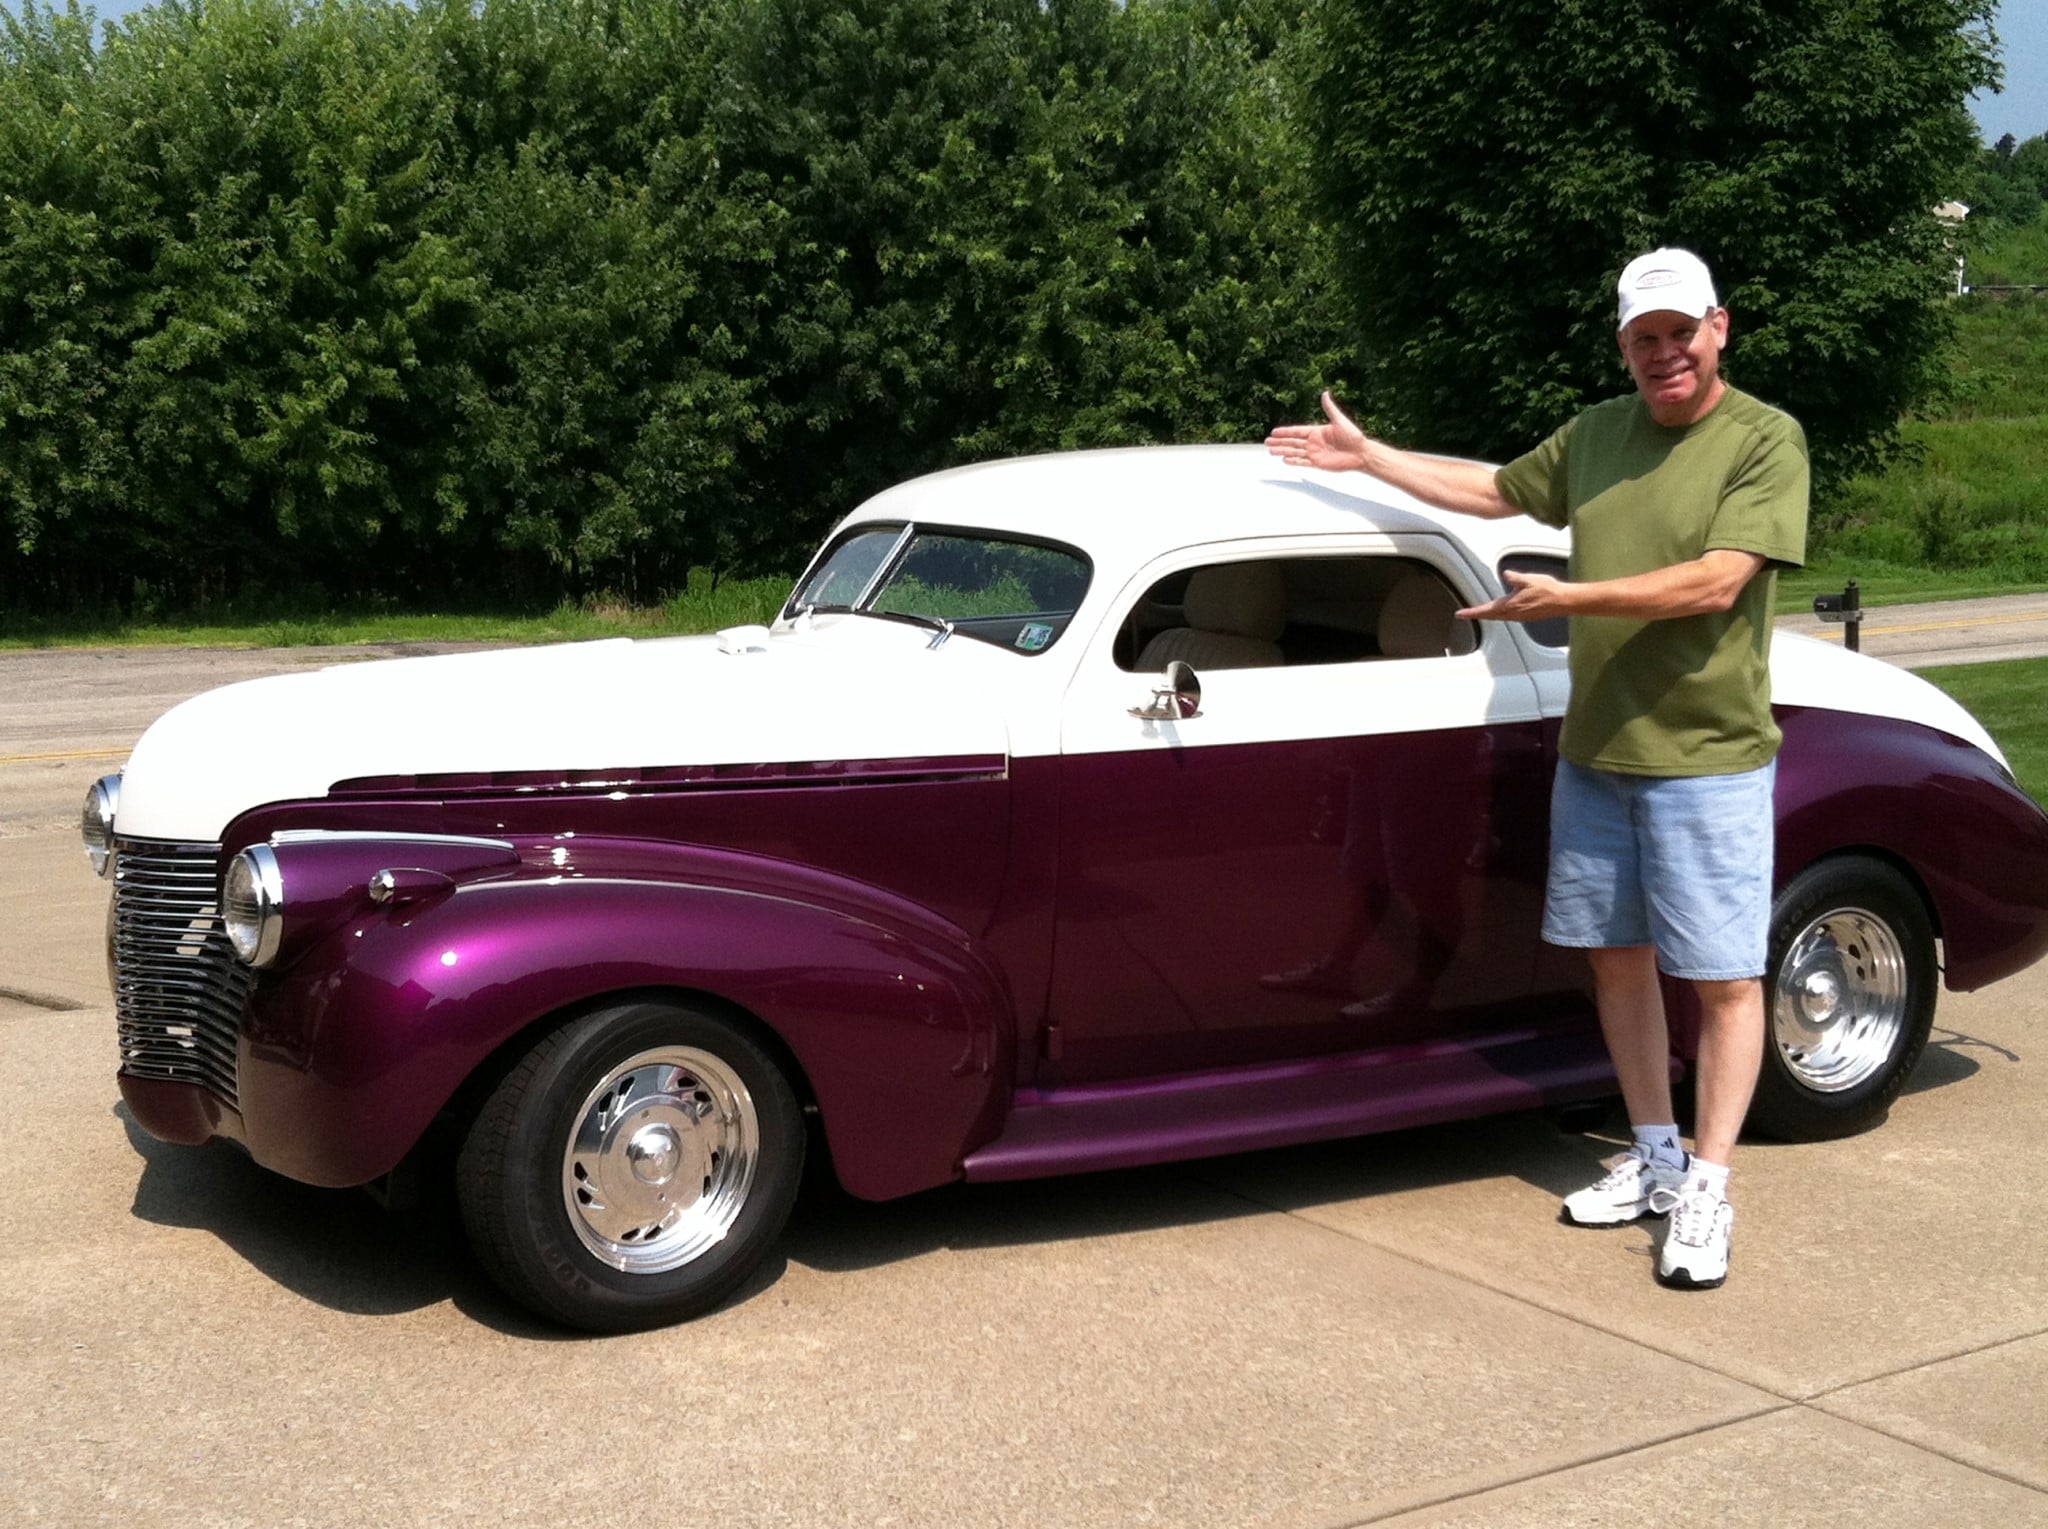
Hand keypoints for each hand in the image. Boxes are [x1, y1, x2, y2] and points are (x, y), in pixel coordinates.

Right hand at [1265, 391, 1368, 471]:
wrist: (1361, 453)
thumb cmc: (1353, 436)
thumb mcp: (1340, 420)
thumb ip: (1330, 408)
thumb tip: (1325, 393)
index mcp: (1317, 431)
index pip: (1297, 431)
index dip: (1285, 432)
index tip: (1274, 432)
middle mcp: (1314, 442)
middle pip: (1293, 442)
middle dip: (1280, 442)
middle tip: (1267, 442)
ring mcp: (1315, 453)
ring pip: (1295, 452)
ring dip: (1283, 451)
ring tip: (1271, 451)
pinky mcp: (1318, 463)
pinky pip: (1303, 462)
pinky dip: (1294, 462)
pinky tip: (1284, 461)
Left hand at [1456, 569, 1571, 622]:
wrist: (1563, 601)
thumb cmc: (1548, 590)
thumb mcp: (1528, 580)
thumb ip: (1515, 578)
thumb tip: (1505, 574)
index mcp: (1510, 605)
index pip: (1485, 610)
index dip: (1471, 612)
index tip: (1460, 614)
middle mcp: (1513, 614)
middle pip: (1490, 615)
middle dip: (1476, 614)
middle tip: (1464, 614)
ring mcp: (1520, 617)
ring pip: (1498, 617)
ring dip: (1488, 615)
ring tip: (1479, 612)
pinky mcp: (1526, 616)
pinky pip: (1508, 617)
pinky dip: (1499, 614)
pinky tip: (1500, 611)